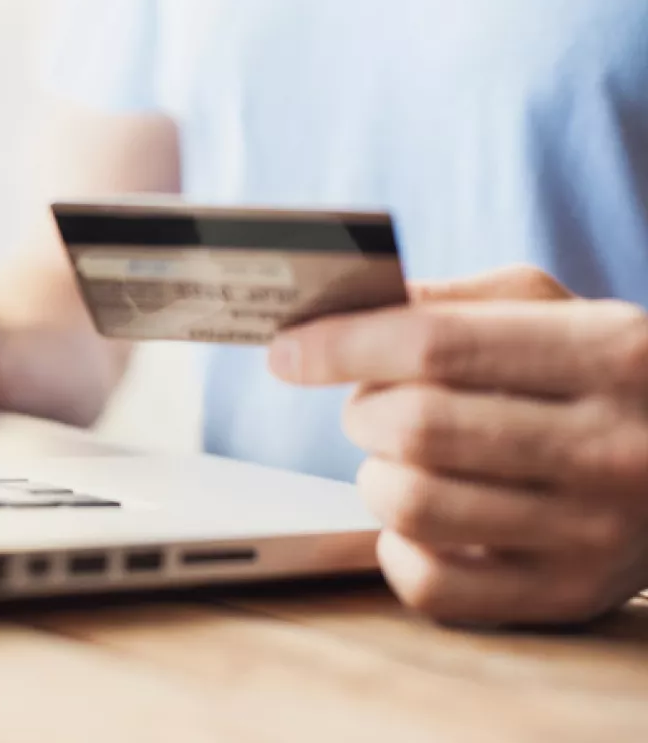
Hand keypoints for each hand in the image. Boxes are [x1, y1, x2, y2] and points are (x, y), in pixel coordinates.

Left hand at [269, 266, 647, 624]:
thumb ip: (453, 303)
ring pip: (414, 505)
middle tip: (369, 406)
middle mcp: (611, 445)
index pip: (436, 345)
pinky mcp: (568, 596)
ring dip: (375, 477)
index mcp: (607, 352)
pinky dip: (395, 550)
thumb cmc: (603, 376)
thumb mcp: (554, 311)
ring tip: (399, 460)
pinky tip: (417, 523)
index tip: (287, 351)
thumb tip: (340, 314)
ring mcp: (594, 532)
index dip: (342, 346)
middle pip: (417, 428)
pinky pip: (431, 586)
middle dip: (362, 411)